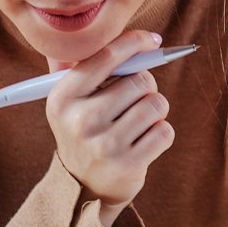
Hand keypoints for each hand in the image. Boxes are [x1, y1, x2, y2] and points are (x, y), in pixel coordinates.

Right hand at [45, 29, 174, 225]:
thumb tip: (138, 39)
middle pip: (140, 80)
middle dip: (146, 86)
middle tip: (135, 100)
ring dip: (155, 110)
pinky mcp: (127, 164)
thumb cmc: (85, 131)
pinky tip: (143, 141)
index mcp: (63, 97)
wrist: (83, 187)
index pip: (106, 56)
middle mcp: (80, 120)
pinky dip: (160, 132)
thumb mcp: (70, 100)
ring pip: (156, 104)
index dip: (136, 42)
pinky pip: (164, 131)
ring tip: (139, 122)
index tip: (153, 41)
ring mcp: (104, 145)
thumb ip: (87, 64)